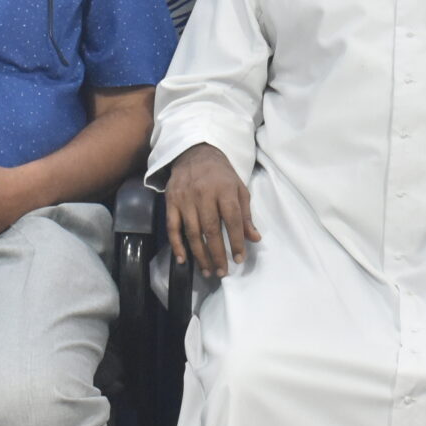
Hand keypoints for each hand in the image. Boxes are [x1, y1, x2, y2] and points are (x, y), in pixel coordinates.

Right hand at [166, 143, 259, 276]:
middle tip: (223, 272)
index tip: (240, 258)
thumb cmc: (221, 174)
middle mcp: (204, 194)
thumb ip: (246, 215)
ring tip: (208, 271)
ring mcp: (185, 199)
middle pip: (211, 229)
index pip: (232, 219)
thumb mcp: (239, 189)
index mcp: (225, 190)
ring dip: (200, 255)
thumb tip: (255, 238)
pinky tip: (183, 259)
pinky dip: (177, 245)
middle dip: (217, 254)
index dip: (237, 241)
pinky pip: (172, 227)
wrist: (194, 153)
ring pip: (192, 232)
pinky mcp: (170, 202)